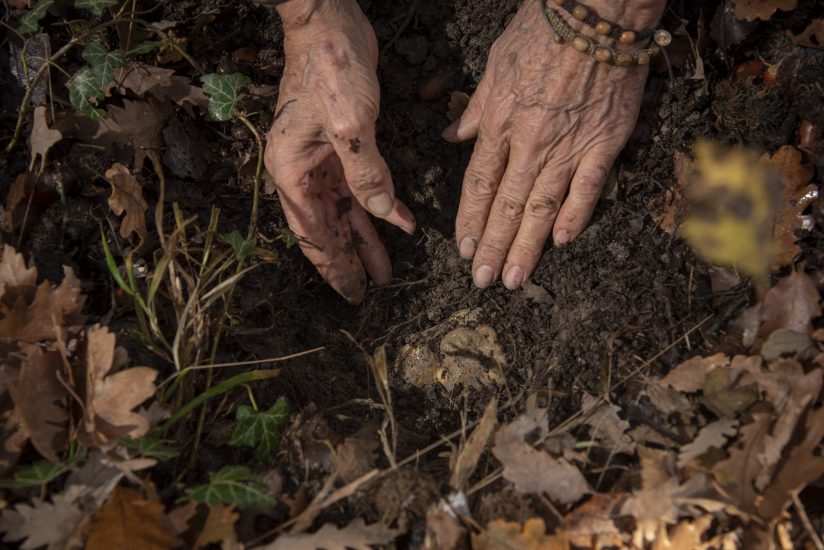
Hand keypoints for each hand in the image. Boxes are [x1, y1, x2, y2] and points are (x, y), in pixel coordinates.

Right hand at [265, 0, 414, 302]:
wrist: (329, 23)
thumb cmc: (329, 68)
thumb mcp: (350, 124)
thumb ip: (365, 174)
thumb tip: (384, 216)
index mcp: (291, 172)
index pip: (313, 233)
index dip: (334, 266)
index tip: (352, 294)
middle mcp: (302, 171)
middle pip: (327, 229)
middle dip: (349, 261)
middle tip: (369, 292)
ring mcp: (321, 159)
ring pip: (345, 212)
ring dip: (366, 239)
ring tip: (386, 270)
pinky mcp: (342, 145)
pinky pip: (361, 186)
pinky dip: (380, 205)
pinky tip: (399, 221)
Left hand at [443, 0, 664, 288]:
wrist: (598, 13)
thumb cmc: (542, 32)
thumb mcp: (494, 65)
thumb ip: (476, 109)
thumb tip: (452, 137)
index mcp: (500, 124)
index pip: (478, 184)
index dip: (469, 220)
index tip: (462, 248)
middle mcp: (530, 144)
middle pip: (506, 206)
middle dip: (491, 246)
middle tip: (482, 281)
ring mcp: (569, 147)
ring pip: (542, 208)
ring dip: (526, 247)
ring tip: (513, 278)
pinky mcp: (605, 144)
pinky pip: (588, 189)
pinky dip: (575, 216)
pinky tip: (562, 243)